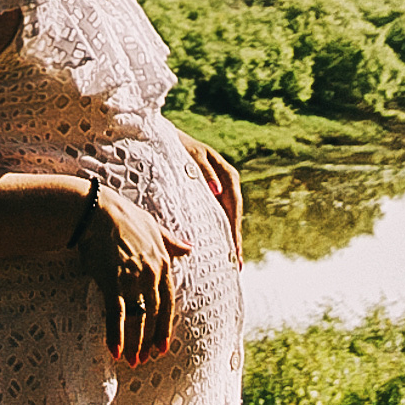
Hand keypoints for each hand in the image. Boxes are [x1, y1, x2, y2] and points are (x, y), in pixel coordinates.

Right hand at [74, 180, 186, 362]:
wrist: (97, 210)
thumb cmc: (124, 217)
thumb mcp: (154, 227)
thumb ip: (172, 242)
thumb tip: (190, 248)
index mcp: (163, 263)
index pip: (168, 302)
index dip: (164, 327)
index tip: (162, 347)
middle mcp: (151, 274)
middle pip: (154, 315)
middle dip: (150, 340)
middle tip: (146, 360)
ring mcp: (132, 279)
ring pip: (138, 318)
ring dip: (135, 343)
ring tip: (132, 361)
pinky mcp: (112, 281)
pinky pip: (116, 314)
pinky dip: (115, 334)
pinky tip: (114, 351)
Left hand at [183, 139, 242, 262]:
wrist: (167, 140)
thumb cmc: (178, 146)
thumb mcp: (191, 155)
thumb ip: (204, 170)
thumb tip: (217, 191)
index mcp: (227, 174)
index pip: (234, 204)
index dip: (235, 227)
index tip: (235, 247)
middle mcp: (227, 184)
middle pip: (234, 216)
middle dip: (235, 239)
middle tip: (237, 264)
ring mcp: (220, 191)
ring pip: (228, 219)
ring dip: (230, 239)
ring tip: (232, 263)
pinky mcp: (210, 197)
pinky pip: (218, 217)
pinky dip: (220, 232)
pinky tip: (219, 248)